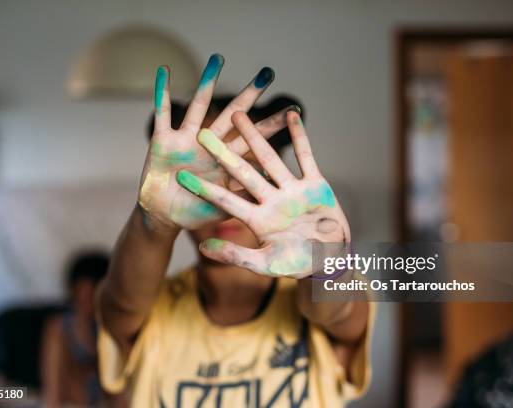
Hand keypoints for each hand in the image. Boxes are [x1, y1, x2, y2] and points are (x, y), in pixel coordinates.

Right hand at [138, 54, 290, 229]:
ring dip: (208, 82)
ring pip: (200, 105)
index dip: (272, 124)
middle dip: (250, 94)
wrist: (164, 216)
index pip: (254, 139)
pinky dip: (162, 93)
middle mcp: (210, 144)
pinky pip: (164, 113)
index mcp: (226, 160)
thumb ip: (242, 194)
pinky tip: (165, 71)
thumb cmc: (196, 212)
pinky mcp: (163, 140)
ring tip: (219, 57)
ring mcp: (187, 139)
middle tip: (268, 72)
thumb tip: (269, 178)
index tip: (294, 108)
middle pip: (233, 114)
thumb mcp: (223, 206)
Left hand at [176, 110, 349, 277]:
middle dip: (223, 153)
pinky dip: (300, 137)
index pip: (225, 200)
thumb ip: (234, 255)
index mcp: (257, 219)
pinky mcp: (315, 185)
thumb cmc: (297, 265)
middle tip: (202, 133)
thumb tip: (201, 247)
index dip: (204, 189)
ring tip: (238, 115)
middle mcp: (270, 200)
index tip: (181, 176)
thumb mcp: (264, 264)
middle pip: (242, 173)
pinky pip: (306, 157)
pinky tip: (291, 115)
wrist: (330, 262)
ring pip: (269, 159)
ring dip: (255, 137)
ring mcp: (292, 191)